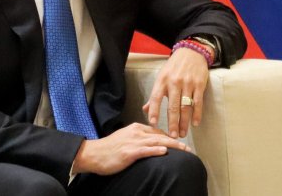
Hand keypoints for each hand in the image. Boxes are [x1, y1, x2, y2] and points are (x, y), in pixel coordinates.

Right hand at [73, 122, 191, 174]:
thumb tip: (151, 142)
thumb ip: (138, 138)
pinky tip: (165, 151)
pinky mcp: (130, 152)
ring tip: (184, 150)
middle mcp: (137, 132)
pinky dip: (156, 150)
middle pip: (161, 135)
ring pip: (157, 142)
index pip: (157, 131)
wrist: (93, 154)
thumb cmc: (108, 149)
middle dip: (176, 142)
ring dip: (173, 146)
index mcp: (136, 128)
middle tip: (188, 148)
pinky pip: (146, 150)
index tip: (180, 143)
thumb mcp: (125, 138)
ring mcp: (133, 142)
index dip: (170, 137)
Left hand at [142, 46, 210, 137]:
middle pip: (173, 106)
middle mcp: (174, 82)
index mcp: (162, 81)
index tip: (152, 124)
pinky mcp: (199, 84)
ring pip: (185, 106)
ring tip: (183, 133)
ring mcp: (188, 83)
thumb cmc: (174, 67)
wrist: (192, 52)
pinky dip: (197, 113)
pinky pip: (198, 101)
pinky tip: (195, 123)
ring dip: (184, 121)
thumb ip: (154, 95)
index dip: (153, 111)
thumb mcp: (161, 77)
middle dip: (172, 122)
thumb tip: (145, 110)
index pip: (155, 98)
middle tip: (172, 136)